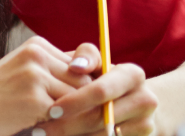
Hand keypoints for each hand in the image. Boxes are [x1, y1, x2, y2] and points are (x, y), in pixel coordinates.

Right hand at [0, 36, 93, 135]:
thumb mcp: (26, 76)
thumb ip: (57, 74)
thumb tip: (102, 80)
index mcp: (37, 46)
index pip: (86, 61)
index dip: (90, 81)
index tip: (84, 98)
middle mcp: (38, 54)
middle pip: (87, 80)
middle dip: (84, 101)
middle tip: (67, 115)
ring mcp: (35, 75)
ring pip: (81, 98)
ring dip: (74, 114)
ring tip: (50, 120)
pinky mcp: (34, 97)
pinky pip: (68, 114)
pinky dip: (61, 124)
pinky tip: (38, 125)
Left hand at [35, 60, 158, 135]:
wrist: (132, 106)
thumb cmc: (102, 79)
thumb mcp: (96, 65)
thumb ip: (86, 57)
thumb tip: (74, 66)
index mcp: (133, 75)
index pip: (101, 90)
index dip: (75, 101)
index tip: (50, 110)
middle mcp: (145, 100)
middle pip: (100, 118)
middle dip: (67, 126)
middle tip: (39, 131)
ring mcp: (145, 123)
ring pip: (102, 135)